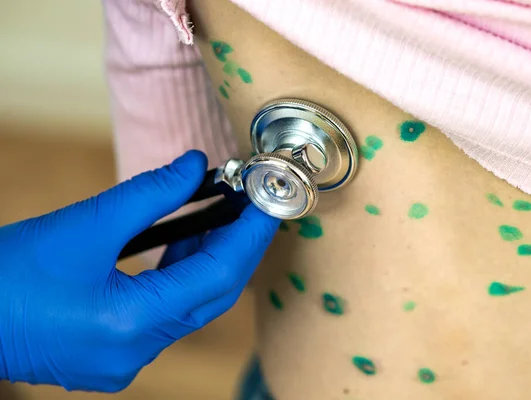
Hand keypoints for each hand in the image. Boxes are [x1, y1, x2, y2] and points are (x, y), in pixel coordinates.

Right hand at [0, 150, 278, 391]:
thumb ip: (151, 193)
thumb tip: (195, 165)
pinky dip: (177, 280)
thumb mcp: (86, 223)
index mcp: (132, 323)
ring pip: (189, 307)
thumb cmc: (9, 273)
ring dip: (206, 261)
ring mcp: (124, 361)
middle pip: (211, 295)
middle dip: (235, 248)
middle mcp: (136, 352)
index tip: (268, 201)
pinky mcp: (112, 357)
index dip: (249, 234)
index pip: (219, 275)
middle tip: (251, 207)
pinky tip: (180, 247)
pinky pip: (164, 317)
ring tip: (217, 217)